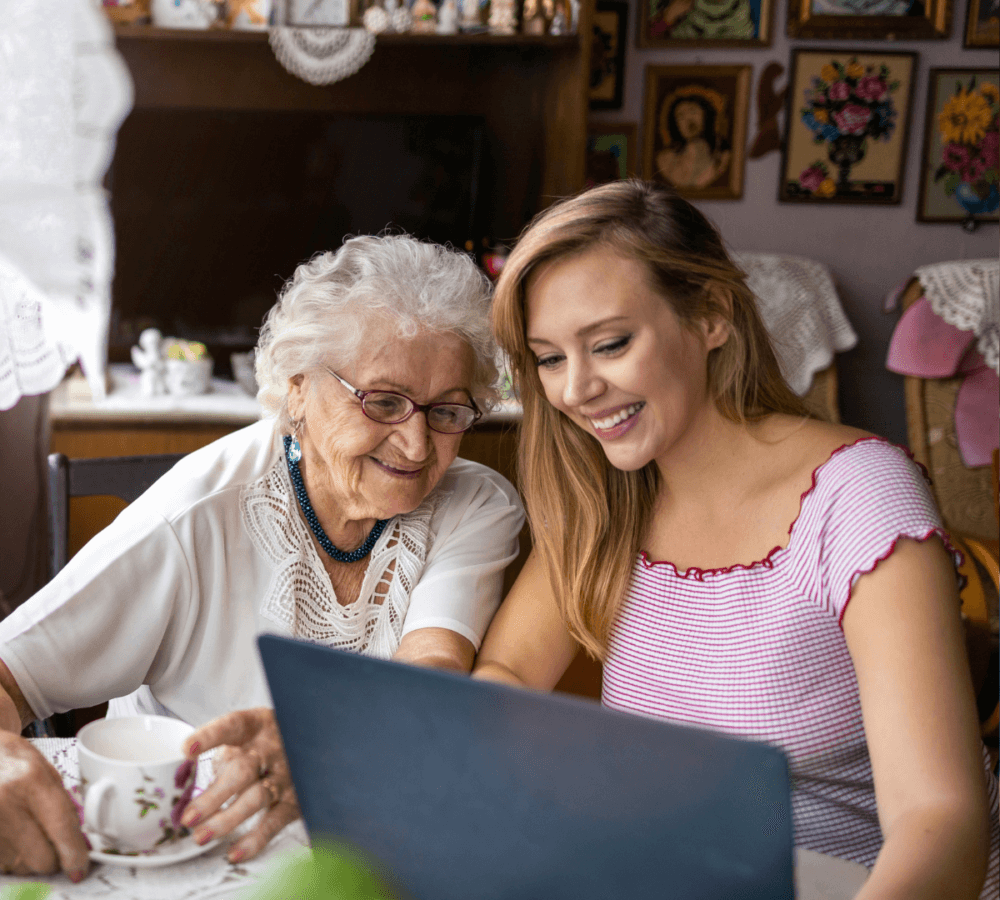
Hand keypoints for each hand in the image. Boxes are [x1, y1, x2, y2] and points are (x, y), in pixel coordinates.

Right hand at [0, 730, 88, 879]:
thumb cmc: (13, 760)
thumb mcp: (44, 770)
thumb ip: (61, 802)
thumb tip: (77, 839)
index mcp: (31, 780)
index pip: (60, 827)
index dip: (73, 854)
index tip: (79, 869)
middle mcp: (6, 803)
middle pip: (40, 857)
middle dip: (52, 858)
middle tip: (53, 845)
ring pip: (19, 866)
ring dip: (28, 859)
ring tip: (27, 833)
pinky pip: (2, 865)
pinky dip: (10, 858)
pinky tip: (11, 837)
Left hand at [180, 708, 298, 863]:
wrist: (307, 745)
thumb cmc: (263, 744)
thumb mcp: (244, 738)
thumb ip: (220, 755)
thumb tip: (183, 782)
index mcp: (255, 726)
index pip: (231, 726)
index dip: (209, 737)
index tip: (187, 750)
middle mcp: (272, 748)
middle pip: (243, 770)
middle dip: (214, 796)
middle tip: (189, 817)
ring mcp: (286, 774)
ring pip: (257, 797)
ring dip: (227, 819)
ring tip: (201, 836)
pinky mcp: (295, 800)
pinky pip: (275, 822)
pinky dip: (255, 840)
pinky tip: (234, 852)